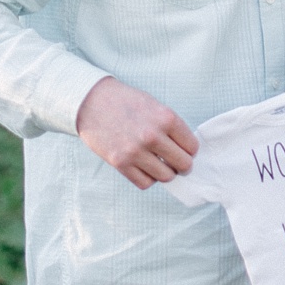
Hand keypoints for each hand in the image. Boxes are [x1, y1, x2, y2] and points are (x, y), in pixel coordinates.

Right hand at [75, 76, 198, 190]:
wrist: (92, 101)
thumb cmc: (127, 102)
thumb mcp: (155, 105)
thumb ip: (171, 126)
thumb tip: (186, 150)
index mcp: (166, 118)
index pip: (192, 146)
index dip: (190, 150)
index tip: (185, 150)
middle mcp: (152, 135)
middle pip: (183, 164)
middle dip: (183, 165)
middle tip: (176, 162)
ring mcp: (136, 151)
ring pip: (166, 177)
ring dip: (166, 172)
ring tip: (160, 164)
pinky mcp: (120, 163)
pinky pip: (145, 183)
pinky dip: (149, 178)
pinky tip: (145, 168)